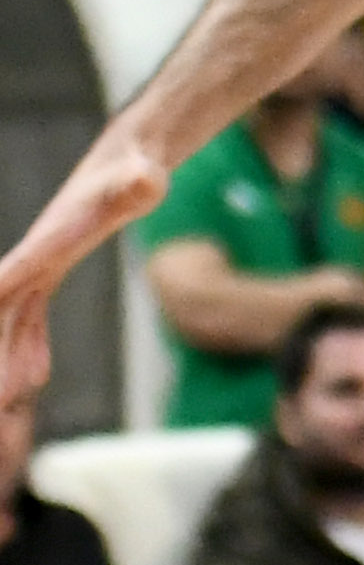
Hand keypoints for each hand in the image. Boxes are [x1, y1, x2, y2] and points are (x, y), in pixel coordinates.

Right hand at [0, 144, 163, 407]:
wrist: (128, 163)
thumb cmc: (135, 173)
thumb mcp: (142, 180)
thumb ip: (140, 183)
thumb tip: (148, 181)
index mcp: (48, 243)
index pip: (13, 276)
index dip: (0, 294)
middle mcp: (35, 257)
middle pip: (5, 309)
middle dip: (2, 347)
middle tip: (3, 396)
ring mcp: (39, 265)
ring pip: (14, 317)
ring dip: (11, 355)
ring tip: (11, 400)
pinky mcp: (51, 271)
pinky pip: (31, 314)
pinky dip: (28, 341)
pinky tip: (35, 375)